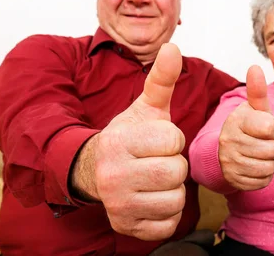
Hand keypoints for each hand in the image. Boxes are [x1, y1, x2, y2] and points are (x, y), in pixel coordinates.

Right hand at [71, 43, 187, 240]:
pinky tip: (152, 198)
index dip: (172, 139)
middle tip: (157, 161)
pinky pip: (168, 223)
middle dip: (174, 164)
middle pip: (176, 171)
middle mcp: (113, 175)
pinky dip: (167, 213)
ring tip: (155, 179)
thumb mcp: (145, 108)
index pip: (173, 140)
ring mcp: (118, 205)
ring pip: (175, 199)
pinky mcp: (127, 227)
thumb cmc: (129, 138)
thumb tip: (173, 46)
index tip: (157, 140)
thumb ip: (161, 79)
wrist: (97, 171)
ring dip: (173, 189)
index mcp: (119, 141)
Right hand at [218, 65, 273, 190]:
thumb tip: (255, 66)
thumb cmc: (247, 127)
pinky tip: (258, 166)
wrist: (223, 151)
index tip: (270, 127)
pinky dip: (266, 176)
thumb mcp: (253, 109)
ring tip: (265, 154)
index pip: (272, 128)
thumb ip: (257, 91)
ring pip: (270, 168)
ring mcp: (230, 162)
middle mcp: (230, 141)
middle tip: (271, 143)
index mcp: (237, 121)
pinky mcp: (234, 180)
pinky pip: (263, 182)